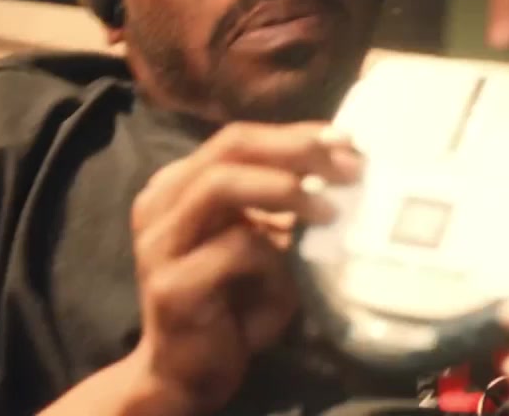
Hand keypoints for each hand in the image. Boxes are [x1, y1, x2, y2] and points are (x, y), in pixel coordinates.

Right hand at [123, 122, 359, 415]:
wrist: (191, 373)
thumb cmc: (237, 302)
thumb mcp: (268, 243)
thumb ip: (286, 205)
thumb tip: (345, 163)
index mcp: (179, 185)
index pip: (239, 138)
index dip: (296, 135)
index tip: (348, 142)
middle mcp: (160, 204)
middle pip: (230, 147)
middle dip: (296, 150)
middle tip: (348, 169)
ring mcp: (160, 242)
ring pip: (220, 185)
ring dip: (285, 189)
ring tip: (329, 210)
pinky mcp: (170, 285)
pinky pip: (233, 249)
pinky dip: (273, 258)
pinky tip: (288, 282)